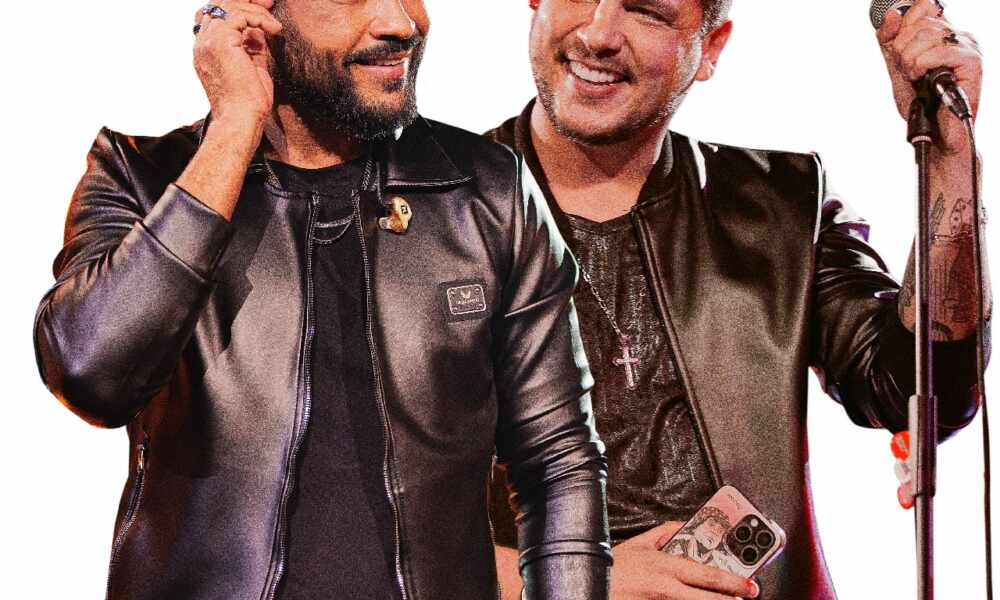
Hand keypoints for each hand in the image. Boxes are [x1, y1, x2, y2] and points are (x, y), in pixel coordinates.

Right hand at [192, 0, 282, 127]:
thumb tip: (259, 30)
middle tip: (268, 2)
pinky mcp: (220, 43)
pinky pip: (239, 14)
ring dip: (255, 9)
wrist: (241, 119)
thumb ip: (252, 46)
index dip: (237, 7)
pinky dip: (259, 18)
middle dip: (246, 1)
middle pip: (217, 4)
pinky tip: (274, 29)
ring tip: (274, 23)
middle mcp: (202, 44)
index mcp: (206, 50)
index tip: (262, 8)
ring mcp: (208, 42)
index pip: (213, 15)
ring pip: (227, 5)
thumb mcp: (252, 67)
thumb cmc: (248, 102)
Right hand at [610, 522, 758, 599]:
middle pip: (708, 597)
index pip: (706, 573)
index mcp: (663, 566)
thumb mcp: (636, 544)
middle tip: (749, 595)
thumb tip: (685, 525)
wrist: (587, 587)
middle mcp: (665, 588)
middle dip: (733, 597)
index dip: (731, 580)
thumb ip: (663, 533)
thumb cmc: (611, 568)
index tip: (748, 583)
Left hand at [877, 0, 981, 155]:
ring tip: (917, 78)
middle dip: (902, 51)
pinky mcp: (972, 61)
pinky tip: (924, 79)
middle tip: (909, 72)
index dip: (901, 27)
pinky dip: (922, 66)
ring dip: (910, 62)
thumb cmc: (921, 103)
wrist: (933, 132)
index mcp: (943, 34)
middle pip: (918, 22)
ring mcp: (967, 46)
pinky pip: (938, 51)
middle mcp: (958, 36)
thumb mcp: (897, 67)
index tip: (898, 52)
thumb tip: (892, 15)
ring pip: (925, 35)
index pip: (921, 6)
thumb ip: (890, 41)